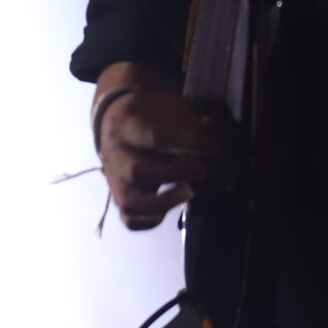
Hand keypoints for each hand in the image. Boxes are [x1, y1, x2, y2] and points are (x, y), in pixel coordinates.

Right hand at [98, 83, 213, 229]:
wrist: (116, 119)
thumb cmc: (149, 113)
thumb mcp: (166, 106)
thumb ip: (190, 120)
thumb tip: (212, 129)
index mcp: (125, 125)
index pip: (155, 137)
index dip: (189, 144)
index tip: (213, 147)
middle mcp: (114, 154)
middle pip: (138, 171)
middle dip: (176, 173)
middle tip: (201, 169)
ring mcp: (114, 180)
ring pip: (129, 202)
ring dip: (164, 202)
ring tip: (189, 192)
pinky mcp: (119, 198)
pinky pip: (130, 220)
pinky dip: (151, 221)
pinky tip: (171, 210)